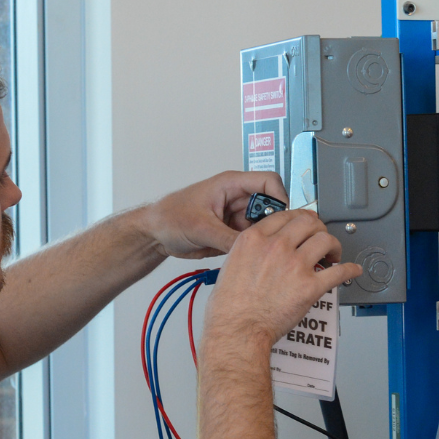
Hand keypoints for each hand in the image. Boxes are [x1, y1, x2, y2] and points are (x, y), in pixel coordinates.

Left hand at [142, 171, 287, 258]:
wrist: (156, 234)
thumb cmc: (170, 217)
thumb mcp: (202, 228)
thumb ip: (230, 239)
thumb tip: (255, 249)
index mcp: (232, 185)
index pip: (269, 182)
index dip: (281, 198)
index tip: (283, 218)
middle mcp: (238, 199)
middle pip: (272, 207)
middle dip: (274, 223)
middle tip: (272, 241)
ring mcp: (237, 217)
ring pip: (264, 226)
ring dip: (264, 238)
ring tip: (260, 252)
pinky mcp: (233, 233)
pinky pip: (253, 240)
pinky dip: (254, 249)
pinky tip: (250, 256)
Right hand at [202, 209, 361, 348]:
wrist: (237, 330)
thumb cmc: (230, 307)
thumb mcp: (230, 264)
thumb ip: (250, 251)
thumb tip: (262, 251)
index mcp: (255, 239)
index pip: (286, 215)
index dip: (300, 218)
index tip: (305, 224)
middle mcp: (277, 247)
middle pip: (309, 222)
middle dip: (318, 228)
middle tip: (320, 237)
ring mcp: (295, 265)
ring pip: (326, 240)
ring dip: (334, 246)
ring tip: (333, 254)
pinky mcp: (310, 286)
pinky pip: (338, 272)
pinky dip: (349, 270)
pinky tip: (352, 270)